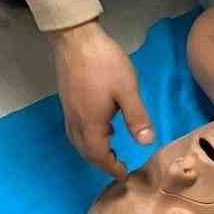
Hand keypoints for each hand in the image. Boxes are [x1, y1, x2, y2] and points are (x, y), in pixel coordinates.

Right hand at [50, 20, 153, 178]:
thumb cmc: (104, 63)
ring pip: (78, 141)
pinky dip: (87, 138)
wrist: (76, 39)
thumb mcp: (127, 90)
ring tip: (111, 152)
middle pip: (86, 151)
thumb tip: (146, 143)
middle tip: (119, 167)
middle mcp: (76, 121)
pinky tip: (100, 129)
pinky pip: (76, 130)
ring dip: (93, 152)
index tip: (125, 175)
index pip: (99, 155)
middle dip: (102, 162)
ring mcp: (68, 111)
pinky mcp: (67, 101)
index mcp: (90, 123)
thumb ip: (137, 117)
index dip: (111, 167)